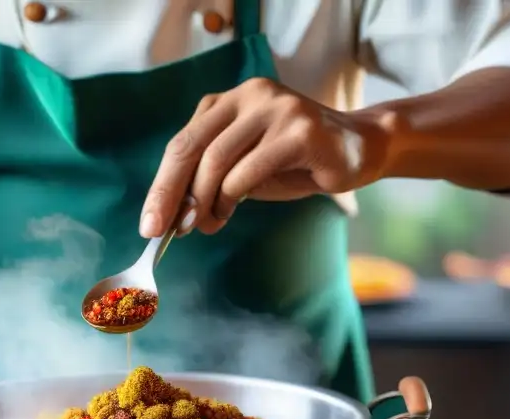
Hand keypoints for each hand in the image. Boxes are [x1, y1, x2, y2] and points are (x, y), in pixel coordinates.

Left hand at [140, 77, 394, 237]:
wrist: (359, 150)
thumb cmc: (296, 163)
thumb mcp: (244, 169)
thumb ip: (211, 182)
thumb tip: (175, 216)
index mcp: (228, 102)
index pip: (182, 143)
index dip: (161, 185)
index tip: (150, 223)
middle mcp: (249, 95)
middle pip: (192, 148)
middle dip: (170, 195)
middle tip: (162, 232)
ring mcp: (275, 107)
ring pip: (217, 160)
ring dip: (204, 202)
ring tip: (207, 225)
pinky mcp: (299, 129)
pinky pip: (249, 170)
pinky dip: (231, 198)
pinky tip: (228, 213)